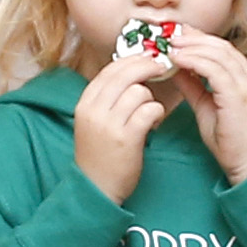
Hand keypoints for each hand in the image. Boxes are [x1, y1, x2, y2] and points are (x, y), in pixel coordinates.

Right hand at [69, 47, 175, 205]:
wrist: (95, 187)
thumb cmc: (99, 153)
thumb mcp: (93, 121)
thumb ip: (107, 98)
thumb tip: (131, 72)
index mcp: (85, 102)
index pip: (110, 69)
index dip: (132, 60)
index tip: (147, 58)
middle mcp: (94, 109)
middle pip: (125, 73)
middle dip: (147, 67)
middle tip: (161, 68)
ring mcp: (109, 124)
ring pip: (139, 91)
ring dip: (151, 99)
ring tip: (150, 113)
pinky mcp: (126, 138)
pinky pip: (149, 110)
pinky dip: (156, 113)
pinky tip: (154, 123)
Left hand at [163, 30, 246, 183]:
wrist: (245, 163)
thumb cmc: (228, 139)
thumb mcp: (205, 105)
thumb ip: (192, 85)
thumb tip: (175, 69)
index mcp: (245, 78)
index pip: (222, 48)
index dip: (199, 39)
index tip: (178, 36)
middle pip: (220, 46)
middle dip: (194, 38)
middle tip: (170, 37)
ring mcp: (246, 85)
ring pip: (218, 53)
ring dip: (192, 47)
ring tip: (171, 47)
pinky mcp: (238, 95)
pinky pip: (215, 70)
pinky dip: (194, 61)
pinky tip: (178, 61)